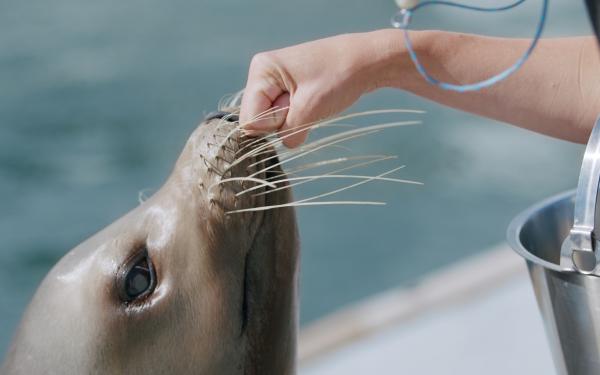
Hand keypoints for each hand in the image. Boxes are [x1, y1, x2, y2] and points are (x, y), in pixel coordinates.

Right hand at [240, 31, 400, 147]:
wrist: (367, 61)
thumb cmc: (339, 77)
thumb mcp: (310, 110)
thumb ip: (289, 133)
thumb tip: (285, 144)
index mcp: (261, 70)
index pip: (249, 118)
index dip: (273, 123)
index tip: (296, 107)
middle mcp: (262, 74)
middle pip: (257, 119)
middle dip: (282, 121)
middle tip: (306, 104)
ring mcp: (274, 81)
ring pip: (271, 119)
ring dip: (293, 119)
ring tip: (312, 100)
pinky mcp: (287, 89)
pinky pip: (284, 114)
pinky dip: (299, 116)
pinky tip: (313, 101)